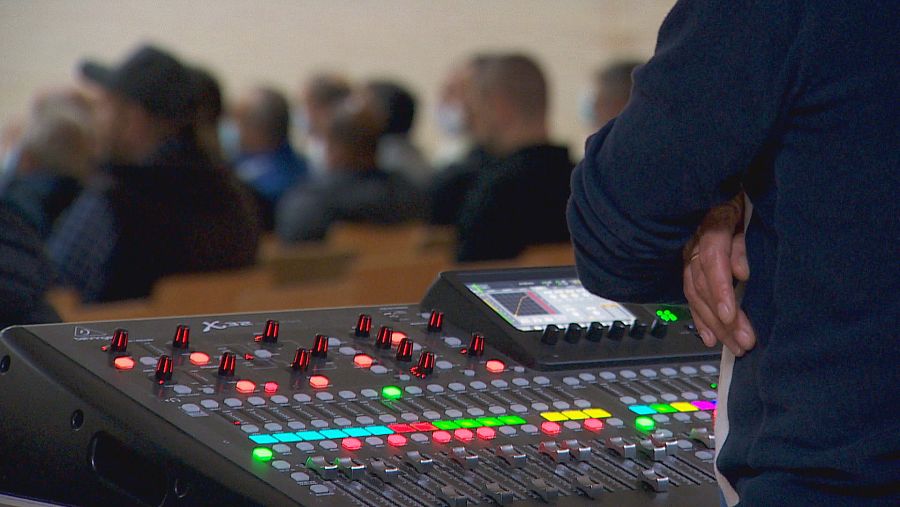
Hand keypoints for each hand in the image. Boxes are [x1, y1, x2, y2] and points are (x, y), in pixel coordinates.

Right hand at [683, 194, 755, 355]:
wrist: (729, 186)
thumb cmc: (746, 198)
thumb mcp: (751, 211)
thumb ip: (743, 242)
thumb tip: (741, 273)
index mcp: (713, 222)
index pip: (712, 258)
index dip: (720, 288)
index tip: (731, 314)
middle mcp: (694, 241)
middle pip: (703, 283)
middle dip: (722, 316)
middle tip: (744, 341)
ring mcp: (690, 253)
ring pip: (696, 293)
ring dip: (715, 323)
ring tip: (734, 345)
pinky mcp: (691, 265)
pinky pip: (691, 294)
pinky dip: (701, 318)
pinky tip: (711, 337)